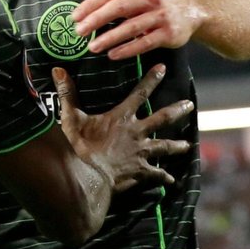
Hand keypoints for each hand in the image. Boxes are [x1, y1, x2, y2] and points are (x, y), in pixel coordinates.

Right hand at [51, 64, 192, 191]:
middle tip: (191, 105)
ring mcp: (140, 154)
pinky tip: (172, 180)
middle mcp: (136, 133)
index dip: (151, 79)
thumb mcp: (70, 118)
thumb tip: (58, 69)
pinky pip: (155, 174)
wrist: (88, 176)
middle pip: (162, 119)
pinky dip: (164, 177)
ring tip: (188, 145)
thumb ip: (67, 94)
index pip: (140, 93)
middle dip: (178, 110)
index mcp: (122, 118)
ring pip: (164, 147)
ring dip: (177, 146)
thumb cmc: (79, 147)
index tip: (163, 68)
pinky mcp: (139, 172)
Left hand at [71, 0, 202, 59]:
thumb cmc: (156, 2)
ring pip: (130, 27)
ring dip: (109, 38)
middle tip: (79, 32)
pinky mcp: (168, 33)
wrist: (192, 7)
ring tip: (93, 47)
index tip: (75, 17)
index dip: (90, 5)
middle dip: (96, 20)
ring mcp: (160, 16)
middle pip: (118, 8)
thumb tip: (85, 14)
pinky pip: (145, 43)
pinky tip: (113, 55)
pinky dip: (127, 49)